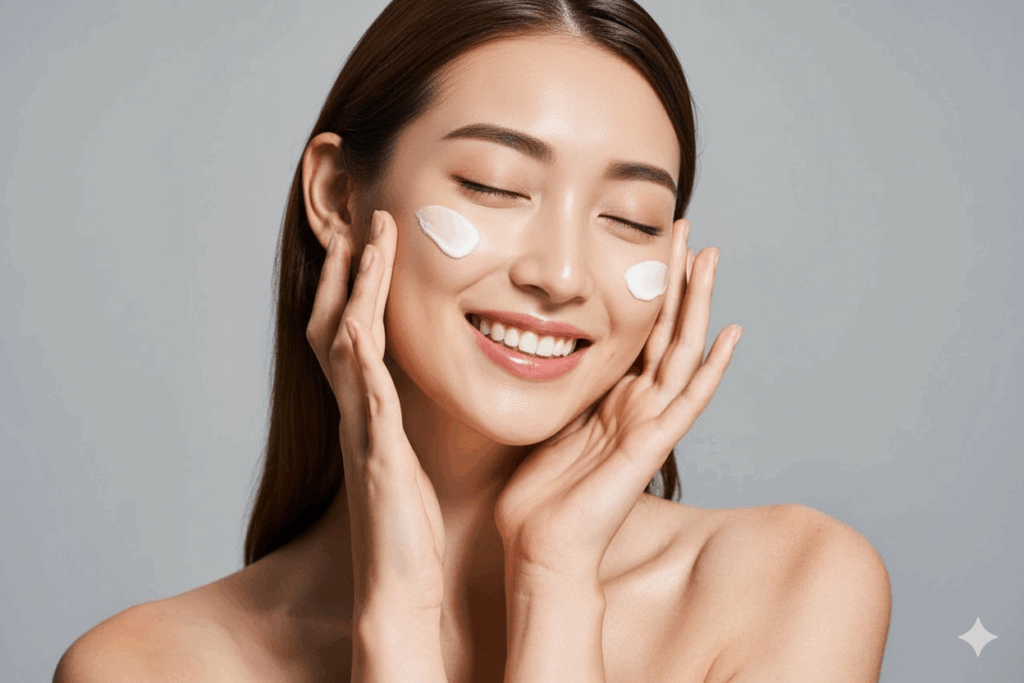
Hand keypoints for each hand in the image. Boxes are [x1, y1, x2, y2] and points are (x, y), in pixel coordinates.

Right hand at [305, 210, 445, 614]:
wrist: (398, 585)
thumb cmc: (410, 527)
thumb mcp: (410, 457)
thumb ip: (409, 420)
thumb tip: (422, 391)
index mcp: (369, 411)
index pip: (353, 334)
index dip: (355, 286)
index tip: (369, 240)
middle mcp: (357, 413)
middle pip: (335, 324)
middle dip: (347, 271)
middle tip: (360, 221)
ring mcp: (362, 432)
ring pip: (346, 348)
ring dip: (356, 294)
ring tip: (368, 246)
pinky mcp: (377, 459)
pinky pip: (366, 402)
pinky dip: (362, 363)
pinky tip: (362, 330)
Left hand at [494, 219, 740, 583]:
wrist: (541, 547)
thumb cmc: (539, 496)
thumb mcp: (544, 422)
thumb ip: (556, 388)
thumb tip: (535, 349)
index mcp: (611, 399)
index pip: (637, 332)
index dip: (646, 290)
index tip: (649, 244)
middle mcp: (636, 406)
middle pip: (665, 331)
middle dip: (674, 280)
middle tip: (684, 230)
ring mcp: (648, 424)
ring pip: (681, 351)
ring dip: (696, 305)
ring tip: (709, 258)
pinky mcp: (651, 445)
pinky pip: (688, 400)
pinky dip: (711, 368)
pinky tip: (730, 334)